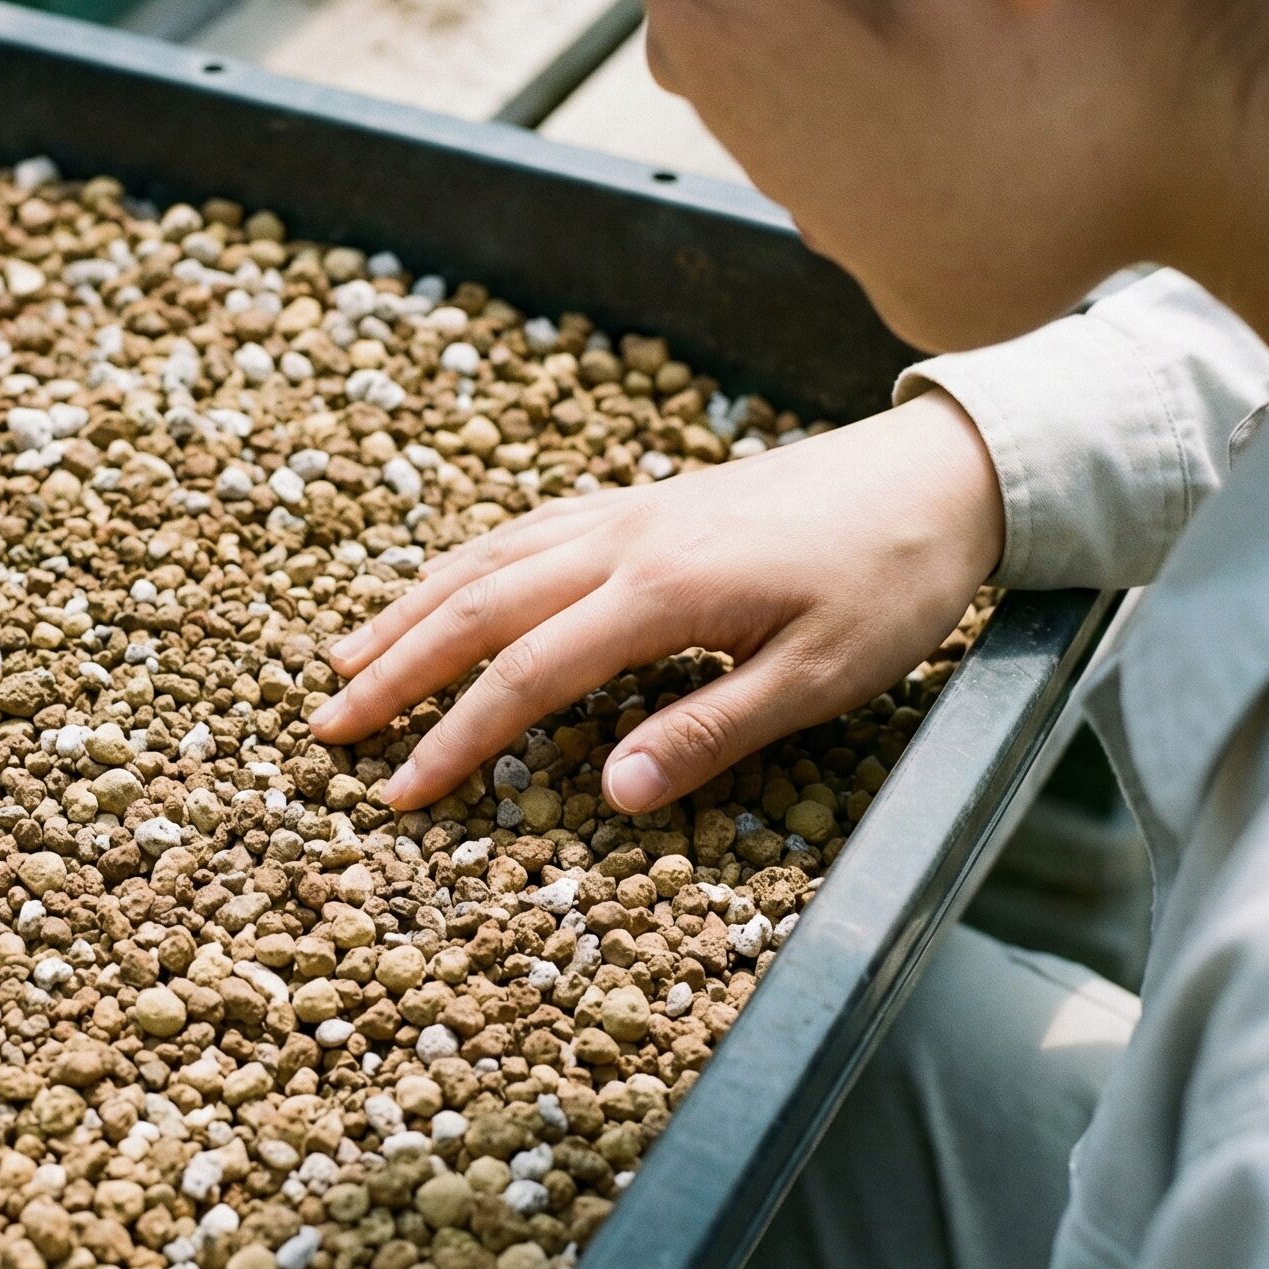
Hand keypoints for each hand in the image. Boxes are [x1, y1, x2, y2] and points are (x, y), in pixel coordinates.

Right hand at [308, 388, 1003, 812]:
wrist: (941, 472)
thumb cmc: (892, 583)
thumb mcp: (824, 677)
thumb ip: (710, 733)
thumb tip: (608, 795)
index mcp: (661, 592)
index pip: (525, 675)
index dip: (455, 739)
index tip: (398, 792)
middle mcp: (624, 541)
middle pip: (478, 607)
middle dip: (396, 670)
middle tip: (327, 724)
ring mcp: (629, 511)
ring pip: (490, 558)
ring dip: (412, 609)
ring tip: (350, 656)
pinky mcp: (645, 501)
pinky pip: (527, 528)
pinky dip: (466, 563)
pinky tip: (445, 586)